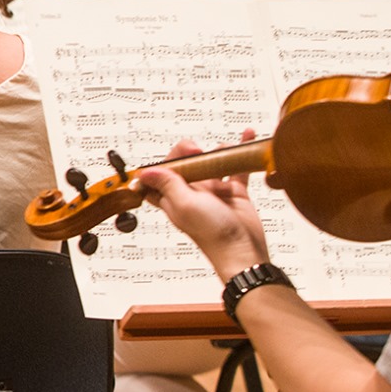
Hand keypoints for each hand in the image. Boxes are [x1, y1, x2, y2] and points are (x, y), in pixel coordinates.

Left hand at [137, 133, 271, 280]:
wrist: (244, 251)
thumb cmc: (213, 235)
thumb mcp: (184, 205)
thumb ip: (167, 185)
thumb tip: (144, 173)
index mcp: (173, 196)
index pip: (160, 173)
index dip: (165, 160)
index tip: (178, 154)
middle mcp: (191, 193)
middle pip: (185, 163)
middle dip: (190, 151)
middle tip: (199, 150)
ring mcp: (213, 192)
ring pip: (211, 163)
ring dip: (218, 150)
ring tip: (226, 146)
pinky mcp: (234, 193)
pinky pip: (235, 168)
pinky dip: (239, 154)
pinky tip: (246, 139)